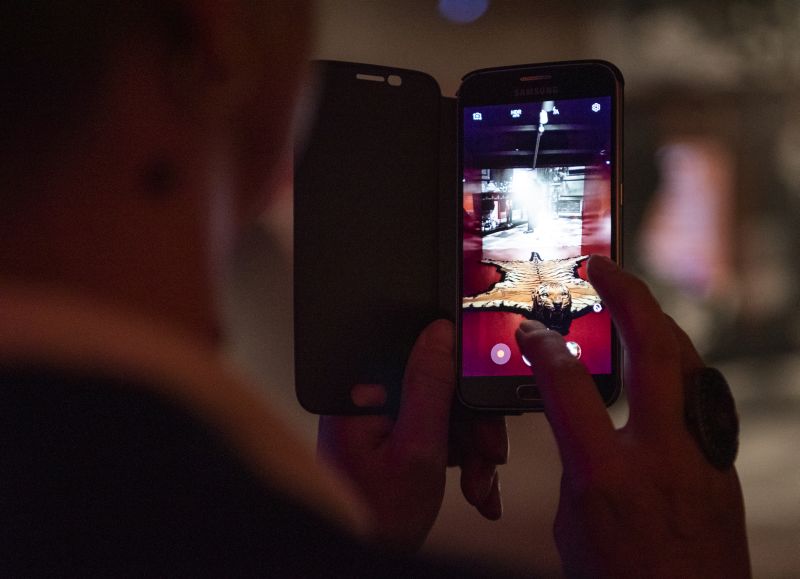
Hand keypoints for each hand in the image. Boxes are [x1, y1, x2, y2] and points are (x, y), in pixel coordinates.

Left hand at [318, 319, 507, 552]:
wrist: (363, 560)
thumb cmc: (375, 516)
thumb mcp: (417, 449)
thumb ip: (429, 387)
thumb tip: (440, 332)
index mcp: (365, 393)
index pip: (423, 358)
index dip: (463, 377)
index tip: (487, 401)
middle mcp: (372, 402)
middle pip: (442, 389)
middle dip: (475, 427)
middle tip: (489, 455)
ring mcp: (385, 423)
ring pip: (448, 416)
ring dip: (474, 451)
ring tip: (480, 485)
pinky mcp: (397, 443)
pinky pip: (440, 437)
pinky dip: (463, 461)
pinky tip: (476, 488)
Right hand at [516, 255, 749, 578]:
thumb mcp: (571, 522)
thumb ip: (574, 460)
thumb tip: (577, 423)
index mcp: (607, 474)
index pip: (566, 384)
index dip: (542, 346)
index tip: (530, 331)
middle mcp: (661, 454)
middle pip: (653, 346)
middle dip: (627, 294)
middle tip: (604, 268)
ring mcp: (700, 454)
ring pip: (688, 359)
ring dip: (657, 320)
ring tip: (630, 302)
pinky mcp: (721, 461)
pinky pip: (700, 390)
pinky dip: (676, 360)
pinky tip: (659, 359)